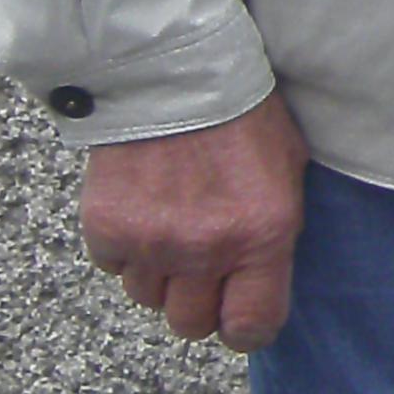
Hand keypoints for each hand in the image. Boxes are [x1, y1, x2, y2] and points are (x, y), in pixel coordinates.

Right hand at [79, 91, 310, 350]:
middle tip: (199, 265)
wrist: (171, 67)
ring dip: (158, 271)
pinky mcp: (107, 226)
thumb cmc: (241, 112)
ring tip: (169, 222)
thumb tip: (257, 284)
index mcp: (263, 234)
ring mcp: (153, 241)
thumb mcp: (286, 171)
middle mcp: (207, 248)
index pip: (250, 327)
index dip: (242, 325)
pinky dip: (122, 246)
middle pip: (190, 323)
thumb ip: (272, 234)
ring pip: (147, 297)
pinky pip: (112, 265)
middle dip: (196, 301)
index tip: (237, 313)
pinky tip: (140, 206)